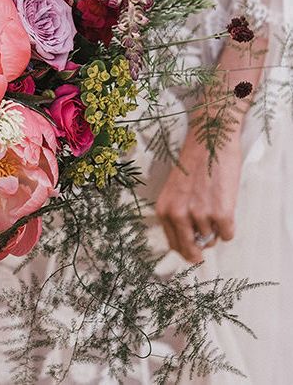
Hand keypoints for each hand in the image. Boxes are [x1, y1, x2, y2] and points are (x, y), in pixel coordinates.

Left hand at [155, 134, 242, 262]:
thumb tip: (190, 242)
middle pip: (191, 250)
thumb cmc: (193, 163)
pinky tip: (226, 208)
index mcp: (164, 209)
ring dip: (216, 229)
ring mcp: (200, 214)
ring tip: (215, 206)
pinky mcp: (221, 213)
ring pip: (212, 240)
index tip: (192, 252)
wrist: (209, 140)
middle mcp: (178, 214)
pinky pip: (228, 235)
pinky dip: (230, 227)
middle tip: (205, 248)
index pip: (173, 244)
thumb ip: (177, 213)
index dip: (184, 249)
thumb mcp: (175, 190)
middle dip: (199, 253)